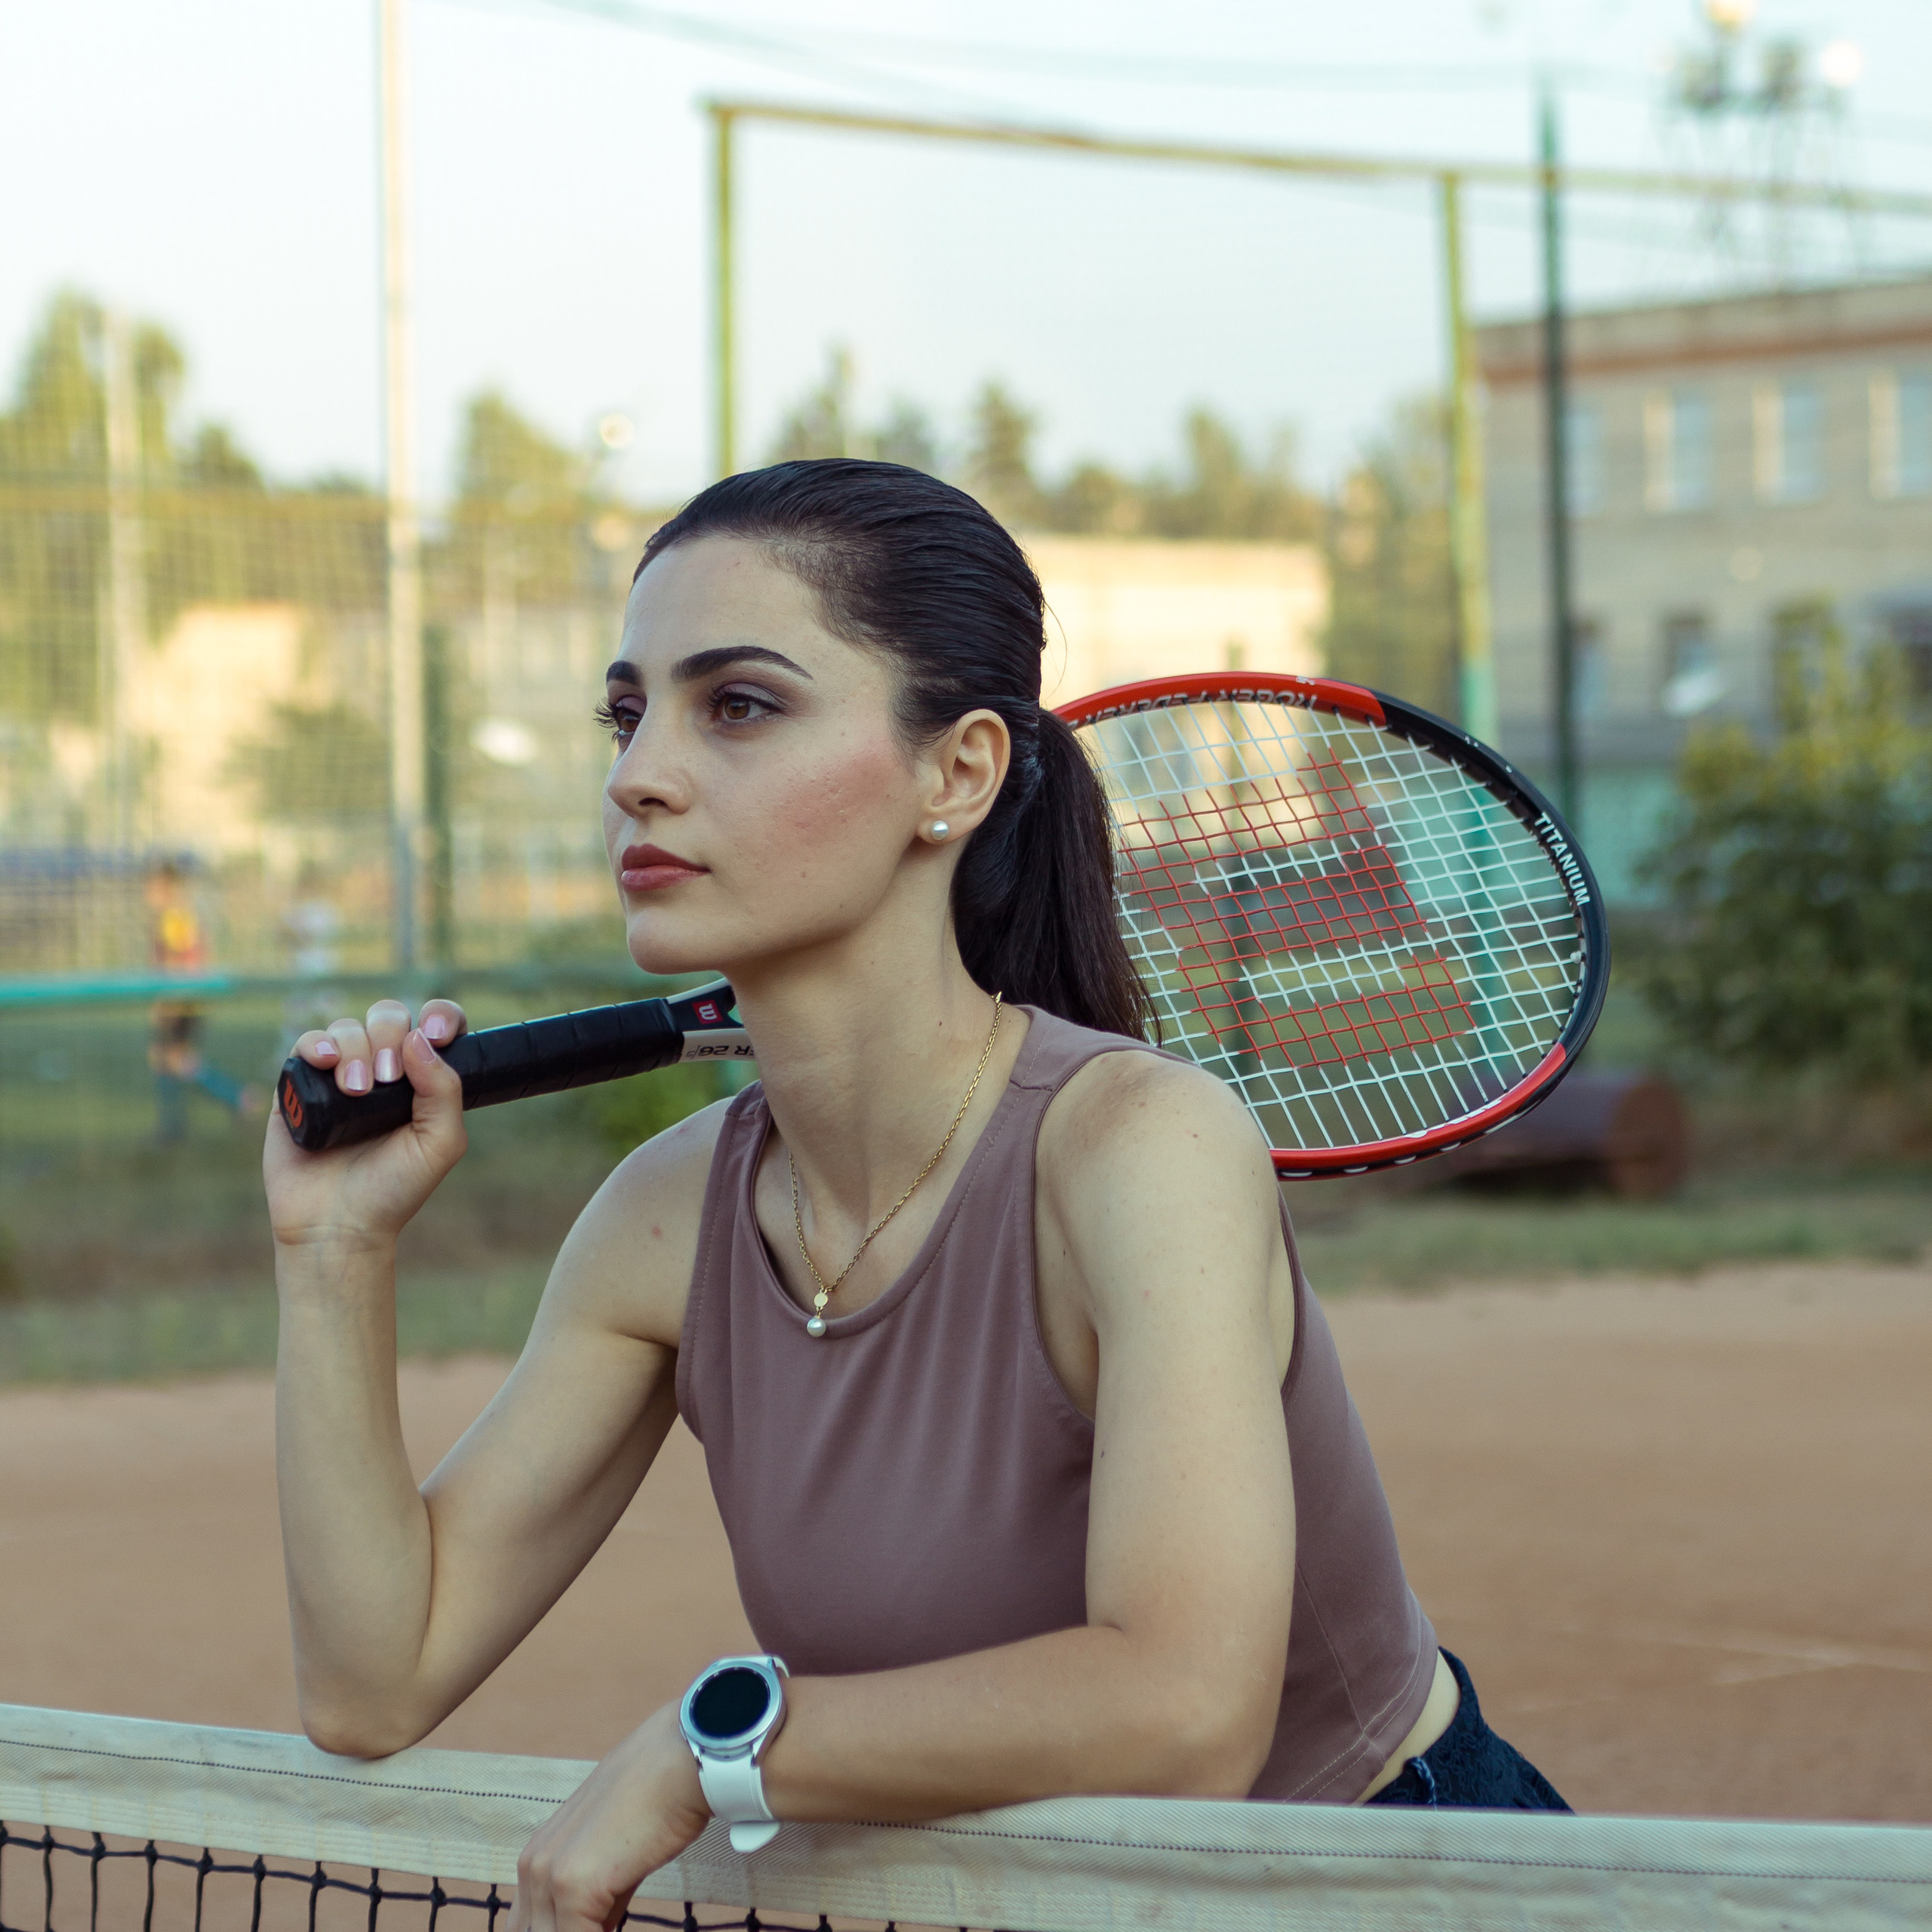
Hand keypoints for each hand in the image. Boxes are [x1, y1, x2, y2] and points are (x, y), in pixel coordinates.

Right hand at [263, 998, 469, 1251]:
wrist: (338, 1225)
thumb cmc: (394, 1189)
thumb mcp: (440, 1143)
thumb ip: (444, 1090)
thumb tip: (419, 1037)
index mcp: (421, 1080)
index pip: (435, 1026)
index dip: (441, 1016)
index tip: (438, 1033)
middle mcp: (382, 1071)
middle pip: (388, 1017)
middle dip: (389, 1038)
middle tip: (386, 1080)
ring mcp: (339, 1075)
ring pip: (348, 1028)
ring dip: (354, 1050)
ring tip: (356, 1090)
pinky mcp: (300, 1086)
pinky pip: (307, 1044)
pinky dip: (316, 1044)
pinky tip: (323, 1062)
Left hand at [512, 1704, 711, 1931]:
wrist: (681, 1761)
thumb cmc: (660, 1800)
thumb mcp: (616, 1856)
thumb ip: (600, 1898)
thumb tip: (600, 1927)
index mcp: (538, 1859)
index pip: (531, 1930)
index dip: (564, 1930)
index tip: (595, 1924)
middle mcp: (533, 1867)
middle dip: (573, 1931)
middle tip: (607, 1923)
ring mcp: (549, 1875)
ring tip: (614, 1922)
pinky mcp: (574, 1885)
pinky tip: (620, 1930)